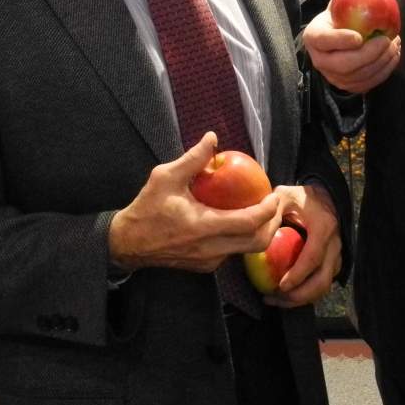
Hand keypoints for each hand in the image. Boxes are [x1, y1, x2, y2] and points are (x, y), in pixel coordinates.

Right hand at [108, 132, 281, 272]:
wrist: (128, 243)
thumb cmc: (147, 208)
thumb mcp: (165, 177)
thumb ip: (192, 159)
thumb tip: (212, 138)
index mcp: (203, 227)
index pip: (249, 223)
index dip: (268, 210)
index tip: (275, 194)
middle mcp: (211, 249)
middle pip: (258, 243)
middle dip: (274, 223)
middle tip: (276, 203)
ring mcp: (209, 261)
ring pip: (246, 250)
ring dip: (260, 231)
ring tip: (262, 209)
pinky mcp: (205, 266)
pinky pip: (232, 252)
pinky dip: (243, 237)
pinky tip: (239, 219)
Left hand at [263, 183, 341, 307]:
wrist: (323, 197)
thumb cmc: (300, 198)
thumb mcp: (284, 196)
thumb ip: (271, 209)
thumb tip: (256, 230)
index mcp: (323, 228)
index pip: (313, 257)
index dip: (298, 275)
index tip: (281, 286)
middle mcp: (334, 244)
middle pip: (323, 280)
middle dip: (300, 295)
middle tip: (276, 298)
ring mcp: (336, 255)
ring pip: (325, 286)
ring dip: (302, 298)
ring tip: (277, 300)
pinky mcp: (333, 263)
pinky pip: (323, 284)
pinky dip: (306, 294)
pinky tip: (286, 295)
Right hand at [304, 0, 401, 93]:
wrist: (334, 43)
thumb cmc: (338, 19)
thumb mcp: (340, 2)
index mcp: (314, 38)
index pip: (325, 41)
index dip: (341, 40)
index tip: (360, 36)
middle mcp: (320, 61)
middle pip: (344, 64)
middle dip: (368, 54)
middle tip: (386, 40)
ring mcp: (334, 77)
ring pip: (359, 75)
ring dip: (381, 61)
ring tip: (394, 44)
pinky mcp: (348, 86)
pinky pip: (368, 83)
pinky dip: (384, 70)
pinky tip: (394, 55)